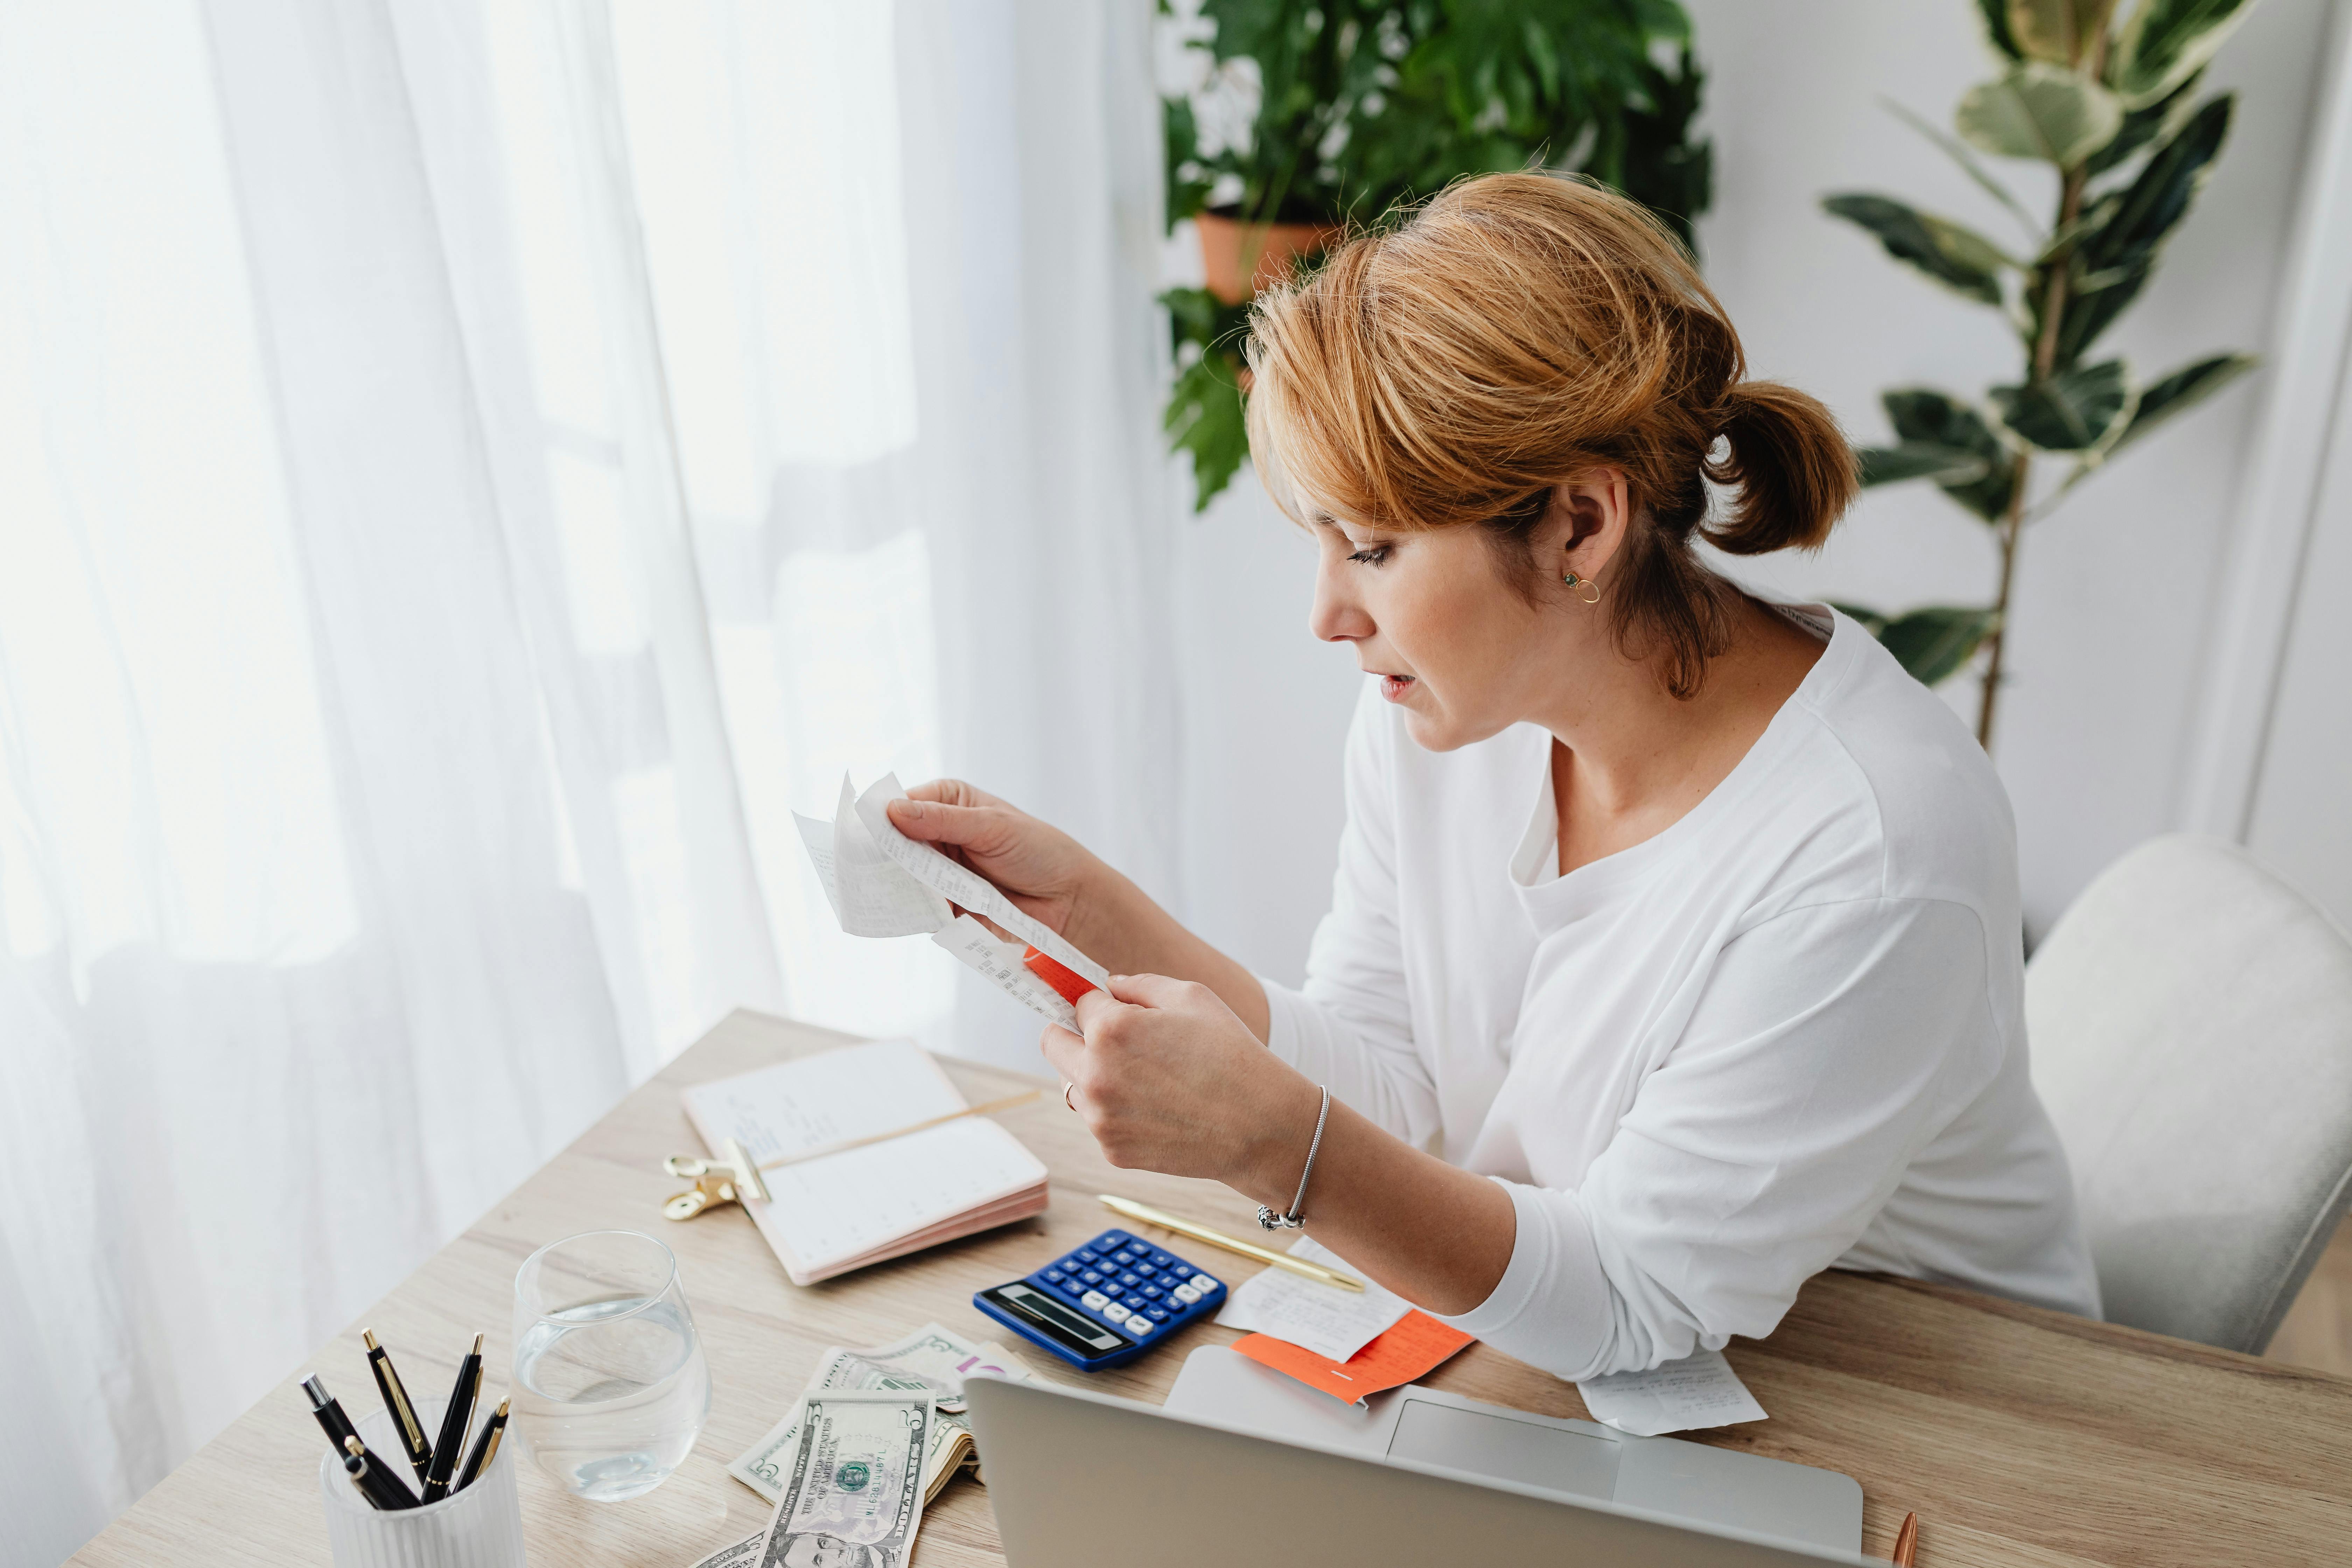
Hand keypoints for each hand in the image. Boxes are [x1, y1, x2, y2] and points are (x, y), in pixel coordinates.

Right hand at [885, 780, 1101, 941]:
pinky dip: (914, 909)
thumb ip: (943, 820)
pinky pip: (920, 907)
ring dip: (897, 884)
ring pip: (903, 877)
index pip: (902, 805)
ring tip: (883, 889)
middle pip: (895, 843)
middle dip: (884, 854)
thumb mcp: (991, 826)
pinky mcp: (946, 904)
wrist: (1069, 900)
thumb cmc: (1039, 850)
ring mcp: (940, 871)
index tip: (864, 833)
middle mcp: (939, 834)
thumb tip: (894, 811)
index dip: (882, 818)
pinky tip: (905, 911)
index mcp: (948, 802)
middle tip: (866, 865)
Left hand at [1042, 973, 1320, 1194]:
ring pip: (1071, 1083)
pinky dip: (1115, 1109)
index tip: (1103, 1004)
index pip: (1077, 1002)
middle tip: (1112, 1037)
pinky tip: (1156, 1105)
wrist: (1261, 1127)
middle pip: (1054, 1042)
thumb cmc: (1231, 1054)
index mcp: (1110, 1029)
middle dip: (1076, 1033)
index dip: (1098, 1001)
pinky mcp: (1111, 1149)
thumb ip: (1139, 984)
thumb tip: (1109, 988)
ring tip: (1143, 1075)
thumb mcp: (1192, 996)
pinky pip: (1096, 1118)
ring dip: (1092, 1073)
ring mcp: (1100, 1117)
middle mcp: (1095, 1074)